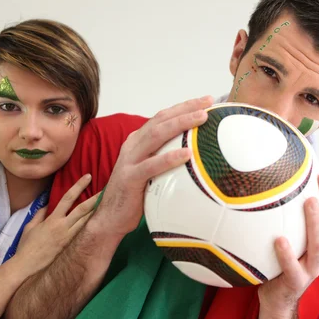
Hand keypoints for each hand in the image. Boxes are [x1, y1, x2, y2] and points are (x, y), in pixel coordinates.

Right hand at [14, 174, 98, 275]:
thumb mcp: (30, 227)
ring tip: (107, 203)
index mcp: (53, 219)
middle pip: (83, 209)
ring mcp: (70, 237)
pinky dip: (93, 225)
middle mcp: (64, 227)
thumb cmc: (27, 246)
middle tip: (106, 189)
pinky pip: (85, 233)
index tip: (88, 177)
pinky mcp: (73, 247)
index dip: (79, 186)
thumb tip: (48, 205)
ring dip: (97, 211)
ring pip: (88, 221)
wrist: (28, 266)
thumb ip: (40, 214)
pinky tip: (101, 221)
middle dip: (95, 198)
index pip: (68, 198)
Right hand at [95, 96, 212, 238]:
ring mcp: (130, 160)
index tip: (206, 101)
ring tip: (201, 118)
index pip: (163, 117)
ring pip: (156, 135)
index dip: (183, 107)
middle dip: (185, 109)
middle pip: (161, 120)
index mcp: (139, 141)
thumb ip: (165, 157)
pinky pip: (151, 166)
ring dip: (181, 124)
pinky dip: (169, 158)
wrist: (110, 217)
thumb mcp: (152, 170)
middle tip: (207, 103)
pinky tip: (186, 154)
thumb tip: (196, 152)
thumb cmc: (136, 194)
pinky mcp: (130, 178)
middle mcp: (133, 145)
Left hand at [258, 162, 318, 313]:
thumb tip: (278, 185)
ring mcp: (311, 270)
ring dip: (315, 222)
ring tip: (308, 201)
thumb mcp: (291, 238)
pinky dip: (286, 254)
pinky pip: (292, 268)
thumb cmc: (282, 265)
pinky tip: (279, 239)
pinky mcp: (296, 283)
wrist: (278, 301)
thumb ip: (290, 218)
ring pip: (318, 245)